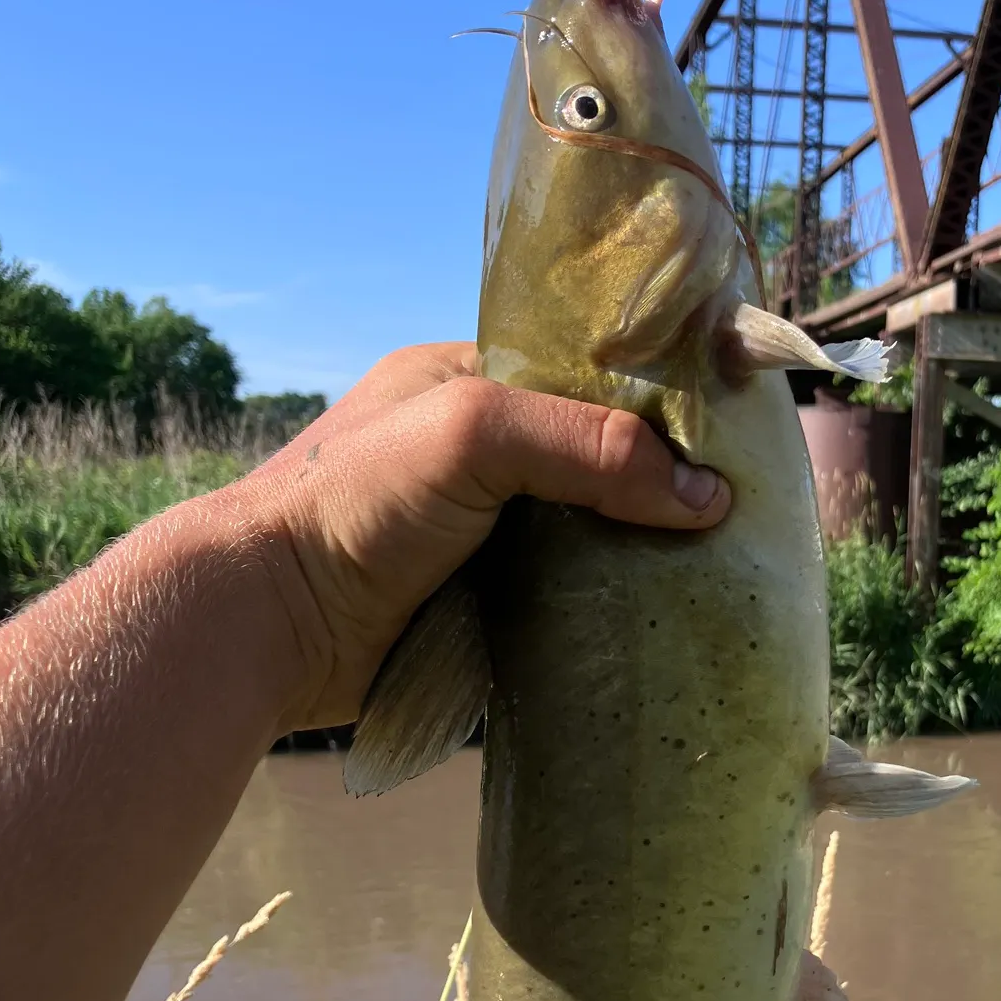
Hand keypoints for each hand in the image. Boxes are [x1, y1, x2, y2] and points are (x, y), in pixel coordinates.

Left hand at [226, 342, 729, 735]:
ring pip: (586, 528)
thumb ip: (589, 444)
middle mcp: (476, 449)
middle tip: (733, 508)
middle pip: (594, 455)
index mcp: (466, 380)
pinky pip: (565, 589)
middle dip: (655, 479)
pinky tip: (660, 607)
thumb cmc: (358, 499)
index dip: (653, 400)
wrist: (267, 624)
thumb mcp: (475, 433)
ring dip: (639, 546)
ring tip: (717, 563)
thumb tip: (707, 498)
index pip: (585, 375)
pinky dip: (607, 596)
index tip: (724, 432)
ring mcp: (480, 528)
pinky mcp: (481, 598)